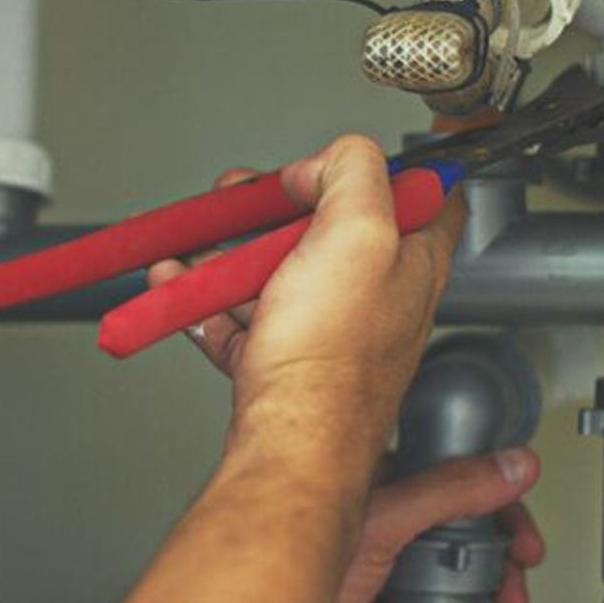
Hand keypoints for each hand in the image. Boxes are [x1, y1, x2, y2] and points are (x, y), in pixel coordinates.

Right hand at [150, 136, 466, 470]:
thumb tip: (328, 160)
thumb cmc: (331, 360)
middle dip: (274, 205)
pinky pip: (238, 318)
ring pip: (274, 272)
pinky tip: (178, 288)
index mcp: (411, 260)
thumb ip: (354, 170)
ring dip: (225, 252)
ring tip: (192, 245)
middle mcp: (376, 296)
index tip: (342, 159)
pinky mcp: (283, 361)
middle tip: (245, 196)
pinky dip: (203, 300)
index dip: (385, 166)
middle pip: (328, 227)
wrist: (288, 443)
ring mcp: (327, 330)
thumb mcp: (358, 231)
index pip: (425, 195)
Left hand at [329, 448, 549, 602]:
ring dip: (479, 598)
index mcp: (367, 475)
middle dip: (494, 563)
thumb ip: (451, 490)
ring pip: (434, 574)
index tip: (525, 540)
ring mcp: (360, 558)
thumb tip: (511, 464)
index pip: (450, 479)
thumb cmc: (287, 558)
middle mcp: (364, 512)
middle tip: (518, 590)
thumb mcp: (386, 519)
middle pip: (447, 530)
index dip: (494, 509)